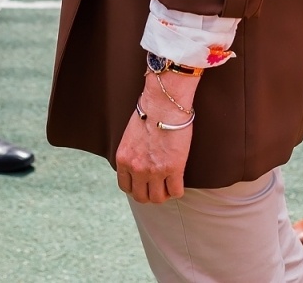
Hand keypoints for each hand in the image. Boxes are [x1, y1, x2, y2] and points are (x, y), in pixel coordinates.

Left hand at [115, 71, 197, 204]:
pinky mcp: (173, 169)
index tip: (144, 184)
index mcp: (123, 159)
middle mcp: (136, 168)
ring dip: (164, 194)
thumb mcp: (130, 136)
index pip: (125, 186)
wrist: (164, 104)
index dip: (136, 187)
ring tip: (169, 185)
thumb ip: (132, 152)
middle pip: (141, 197)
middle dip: (149, 194)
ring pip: (158, 199)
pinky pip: (176, 192)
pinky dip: (177, 190)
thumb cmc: (150, 112)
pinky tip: (179, 181)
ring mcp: (154, 171)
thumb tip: (140, 160)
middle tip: (158, 187)